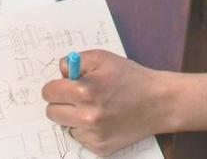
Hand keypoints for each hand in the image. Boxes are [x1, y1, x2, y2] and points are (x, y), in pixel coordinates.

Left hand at [42, 50, 167, 155]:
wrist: (158, 102)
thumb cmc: (130, 77)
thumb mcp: (102, 58)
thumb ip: (75, 62)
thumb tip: (60, 72)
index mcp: (85, 91)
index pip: (49, 92)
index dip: (56, 86)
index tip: (64, 86)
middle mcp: (88, 116)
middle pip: (51, 113)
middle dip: (60, 102)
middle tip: (76, 97)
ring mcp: (94, 135)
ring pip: (64, 126)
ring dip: (73, 117)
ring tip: (93, 107)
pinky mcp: (100, 148)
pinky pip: (79, 138)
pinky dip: (86, 129)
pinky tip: (102, 119)